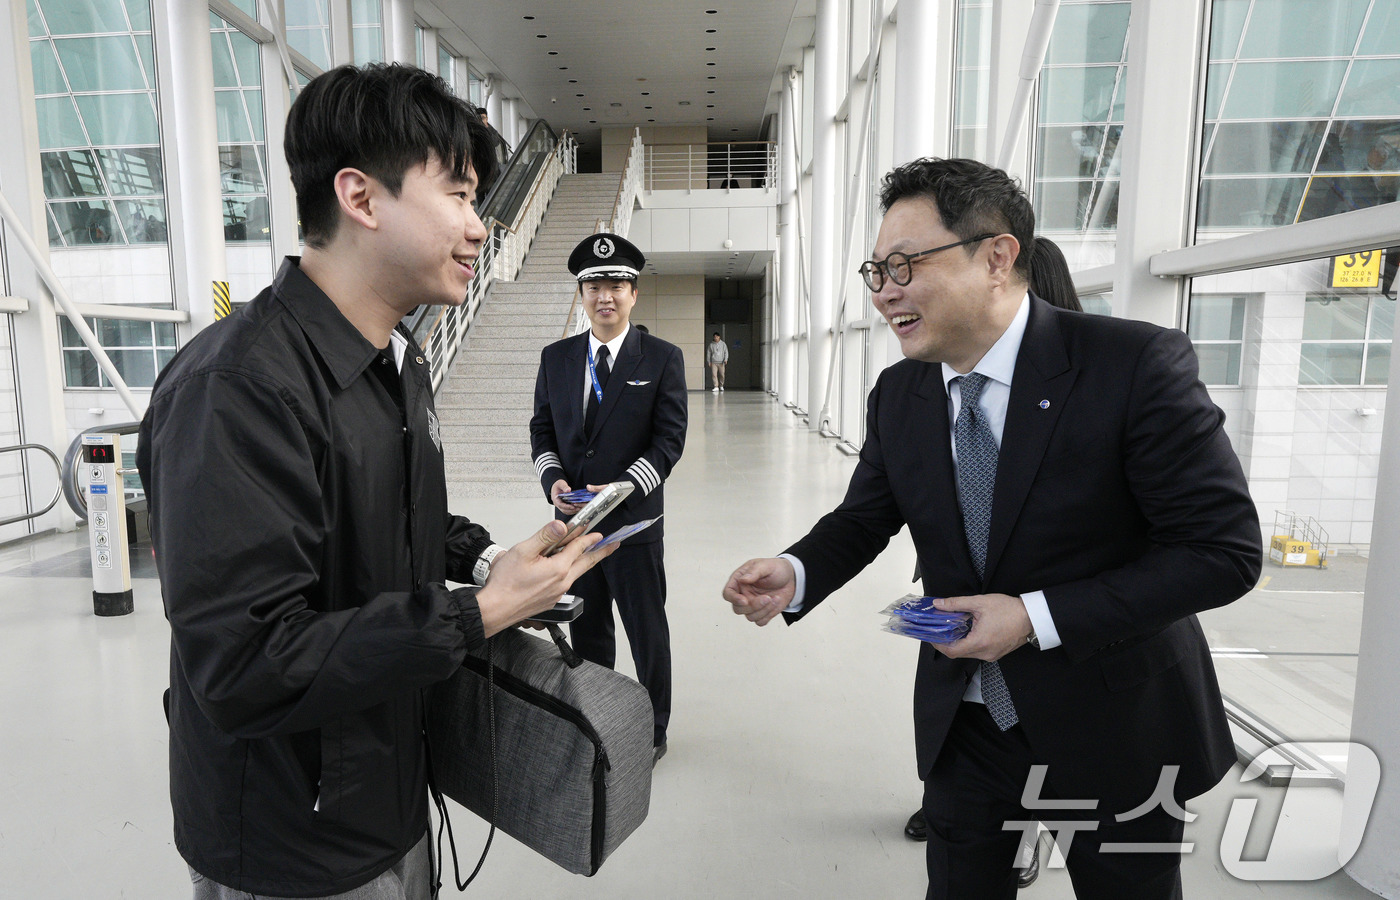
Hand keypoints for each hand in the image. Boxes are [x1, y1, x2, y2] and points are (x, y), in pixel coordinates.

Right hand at [477, 520, 614, 635]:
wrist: (495, 609)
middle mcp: (562, 582)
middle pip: (586, 563)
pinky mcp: (551, 600)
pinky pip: (566, 582)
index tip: (597, 531)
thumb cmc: (505, 583)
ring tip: (589, 552)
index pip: (579, 547)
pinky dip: (569, 571)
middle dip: (601, 552)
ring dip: (584, 561)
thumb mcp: (524, 552)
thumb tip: (561, 527)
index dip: (588, 536)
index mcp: (558, 568)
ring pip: (576, 572)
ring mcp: (558, 593)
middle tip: (612, 545)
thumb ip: (545, 537)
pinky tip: (563, 567)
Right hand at [551, 480, 581, 513]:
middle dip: (571, 510)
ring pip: (566, 511)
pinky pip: (568, 510)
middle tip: (578, 508)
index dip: (567, 506)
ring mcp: (561, 506)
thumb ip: (564, 486)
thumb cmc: (558, 486)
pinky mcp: (564, 506)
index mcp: (555, 499)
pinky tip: (578, 508)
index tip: (572, 506)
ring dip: (573, 511)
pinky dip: (573, 510)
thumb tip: (568, 490)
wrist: (557, 487)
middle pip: (564, 510)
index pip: (560, 505)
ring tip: (579, 508)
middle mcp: (558, 503)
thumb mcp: (560, 483)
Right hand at [721, 558, 795, 626]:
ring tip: (775, 598)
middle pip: (738, 609)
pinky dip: (769, 614)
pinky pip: (760, 621)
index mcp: (739, 581)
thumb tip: (742, 579)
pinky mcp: (762, 613)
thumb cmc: (776, 569)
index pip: (728, 593)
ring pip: (750, 617)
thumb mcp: (766, 565)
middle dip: (753, 606)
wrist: (791, 578)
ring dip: (764, 610)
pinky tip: (776, 602)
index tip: (745, 600)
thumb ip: (754, 571)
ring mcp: (752, 605)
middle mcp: (743, 594)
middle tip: (767, 598)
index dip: (733, 599)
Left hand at [930, 594, 1032, 661]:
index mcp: (979, 642)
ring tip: (953, 629)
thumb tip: (938, 604)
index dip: (938, 645)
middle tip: (939, 631)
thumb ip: (956, 604)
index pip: (951, 651)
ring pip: (968, 653)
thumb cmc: (1009, 610)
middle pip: (958, 653)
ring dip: (958, 643)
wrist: (1032, 617)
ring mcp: (991, 655)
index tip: (931, 636)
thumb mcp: (980, 603)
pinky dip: (969, 644)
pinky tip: (968, 631)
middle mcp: (985, 653)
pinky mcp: (996, 653)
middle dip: (946, 643)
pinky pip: (977, 652)